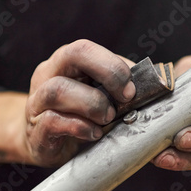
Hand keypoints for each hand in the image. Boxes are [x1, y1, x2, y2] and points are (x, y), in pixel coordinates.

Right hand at [24, 40, 135, 166]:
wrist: (44, 141)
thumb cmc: (79, 113)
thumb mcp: (99, 94)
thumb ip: (120, 85)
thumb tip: (155, 82)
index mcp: (66, 62)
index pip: (86, 48)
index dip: (113, 65)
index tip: (134, 89)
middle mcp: (47, 75)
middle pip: (71, 54)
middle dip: (106, 72)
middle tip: (126, 98)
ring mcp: (37, 103)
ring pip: (58, 90)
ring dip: (92, 104)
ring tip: (109, 119)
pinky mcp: (35, 131)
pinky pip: (52, 121)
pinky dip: (79, 127)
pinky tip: (95, 134)